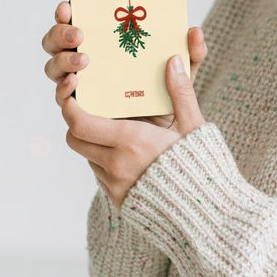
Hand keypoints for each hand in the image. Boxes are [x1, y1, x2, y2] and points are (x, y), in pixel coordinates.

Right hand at [42, 1, 206, 104]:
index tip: (68, 5)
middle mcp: (85, 62)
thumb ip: (192, 55)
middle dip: (60, 34)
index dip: (65, 12)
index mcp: (105, 45)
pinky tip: (74, 83)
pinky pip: (63, 98)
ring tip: (83, 60)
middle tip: (79, 34)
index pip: (76, 22)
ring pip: (54, 68)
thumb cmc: (170, 99)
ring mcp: (80, 85)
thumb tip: (194, 31)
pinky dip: (63, 89)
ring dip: (63, 60)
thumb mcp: (184, 76)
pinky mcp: (79, 110)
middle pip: (56, 43)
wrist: (166, 140)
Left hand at [61, 52, 205, 208]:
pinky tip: (129, 156)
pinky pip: (100, 176)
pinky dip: (106, 162)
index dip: (70, 107)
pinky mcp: (118, 201)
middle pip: (75, 139)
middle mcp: (117, 165)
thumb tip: (172, 61)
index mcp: (132, 142)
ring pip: (88, 157)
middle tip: (91, 110)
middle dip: (77, 123)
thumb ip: (181, 92)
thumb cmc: (202, 167)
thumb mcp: (194, 127)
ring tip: (117, 133)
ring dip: (95, 143)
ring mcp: (115, 186)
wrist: (206, 215)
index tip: (72, 94)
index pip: (79, 123)